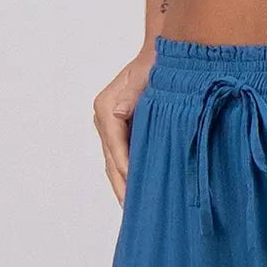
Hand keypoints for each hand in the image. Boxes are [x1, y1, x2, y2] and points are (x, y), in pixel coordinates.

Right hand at [92, 47, 154, 202]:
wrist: (163, 56)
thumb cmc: (157, 63)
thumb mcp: (147, 73)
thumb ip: (134, 92)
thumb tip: (119, 113)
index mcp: (106, 106)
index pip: (114, 144)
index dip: (125, 166)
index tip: (135, 187)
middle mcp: (104, 118)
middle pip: (111, 160)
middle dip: (122, 185)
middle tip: (134, 211)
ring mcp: (110, 128)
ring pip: (115, 164)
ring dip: (125, 186)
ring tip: (136, 210)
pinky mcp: (121, 134)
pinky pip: (123, 160)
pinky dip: (130, 177)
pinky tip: (140, 194)